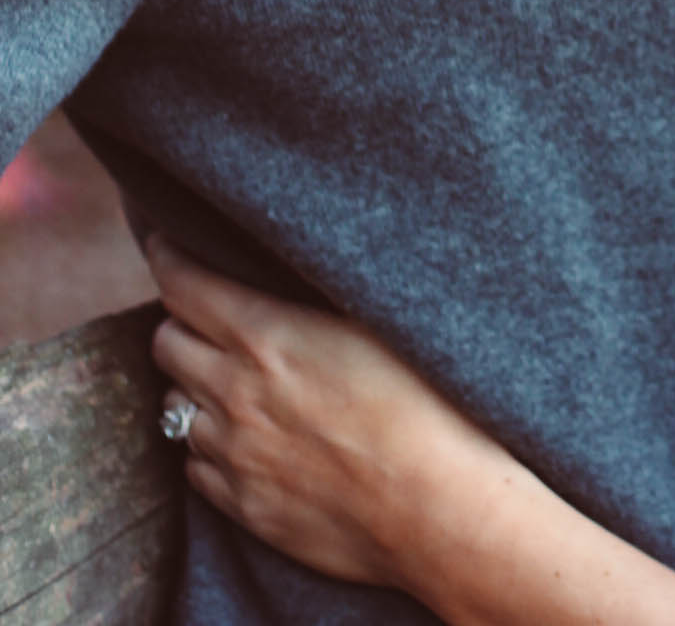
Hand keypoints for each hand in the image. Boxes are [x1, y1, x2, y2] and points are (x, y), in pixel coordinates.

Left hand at [148, 237, 491, 589]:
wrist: (434, 507)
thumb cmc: (424, 402)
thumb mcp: (374, 320)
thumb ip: (315, 295)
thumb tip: (296, 263)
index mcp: (266, 336)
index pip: (183, 285)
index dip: (168, 257)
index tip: (165, 243)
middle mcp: (234, 393)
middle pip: (166, 343)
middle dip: (180, 320)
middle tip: (204, 312)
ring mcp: (232, 455)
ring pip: (173, 406)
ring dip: (192, 384)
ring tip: (226, 377)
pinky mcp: (241, 505)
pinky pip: (194, 465)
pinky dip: (207, 442)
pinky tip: (241, 436)